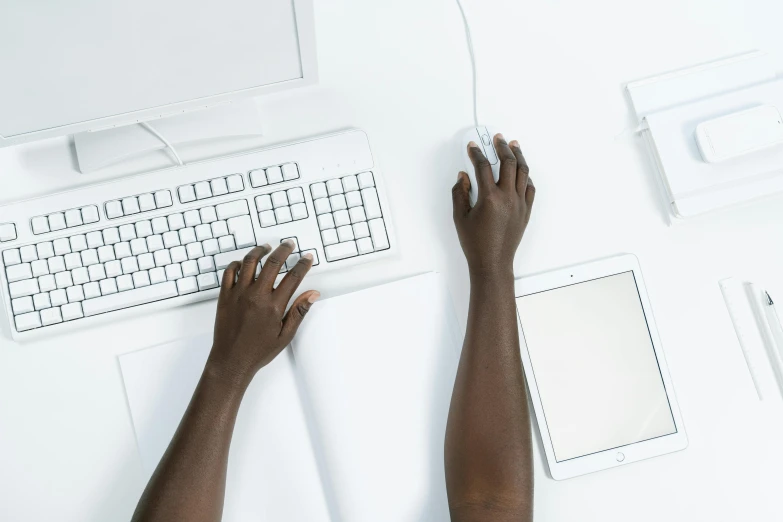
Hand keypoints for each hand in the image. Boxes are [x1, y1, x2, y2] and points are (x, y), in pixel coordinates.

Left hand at [207, 241, 319, 386]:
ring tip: (267, 247)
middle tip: (289, 244)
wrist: (231, 360)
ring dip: (260, 251)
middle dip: (284, 250)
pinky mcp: (225, 296)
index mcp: (273, 306)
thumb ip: (298, 311)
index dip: (303, 264)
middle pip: (273, 263)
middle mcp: (256, 296)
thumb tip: (312, 294)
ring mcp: (238, 293)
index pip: (293, 277)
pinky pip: (229, 271)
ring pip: (250, 262)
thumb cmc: (257, 351)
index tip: (307, 258)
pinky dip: (237, 263)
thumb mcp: (285, 335)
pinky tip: (244, 262)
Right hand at [452, 134, 534, 280]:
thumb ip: (459, 193)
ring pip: (523, 172)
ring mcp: (519, 204)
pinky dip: (525, 177)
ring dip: (518, 156)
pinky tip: (522, 172)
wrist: (492, 263)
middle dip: (502, 147)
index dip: (476, 154)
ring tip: (513, 146)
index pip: (483, 167)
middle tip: (497, 139)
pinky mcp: (526, 211)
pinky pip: (529, 188)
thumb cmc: (475, 243)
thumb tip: (464, 176)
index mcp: (489, 198)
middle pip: (508, 163)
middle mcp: (507, 198)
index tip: (473, 147)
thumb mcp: (460, 217)